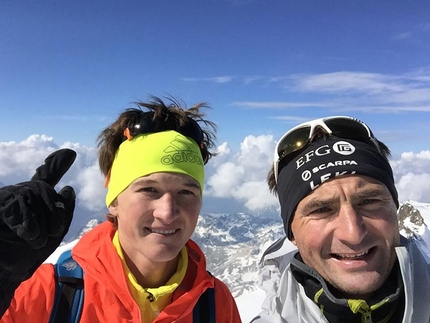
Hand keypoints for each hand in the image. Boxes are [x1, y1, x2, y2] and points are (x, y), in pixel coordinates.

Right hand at [0, 149, 75, 275]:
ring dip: (41, 223)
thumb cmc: (27, 253)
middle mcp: (20, 194)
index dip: (56, 164)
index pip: (45, 175)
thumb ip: (63, 209)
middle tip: (49, 236)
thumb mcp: (53, 231)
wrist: (3, 272)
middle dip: (54, 214)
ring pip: (33, 197)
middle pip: (45, 191)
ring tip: (37, 240)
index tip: (71, 153)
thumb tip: (68, 188)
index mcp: (35, 199)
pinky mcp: (1, 205)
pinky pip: (18, 207)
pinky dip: (28, 225)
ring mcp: (7, 198)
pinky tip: (30, 237)